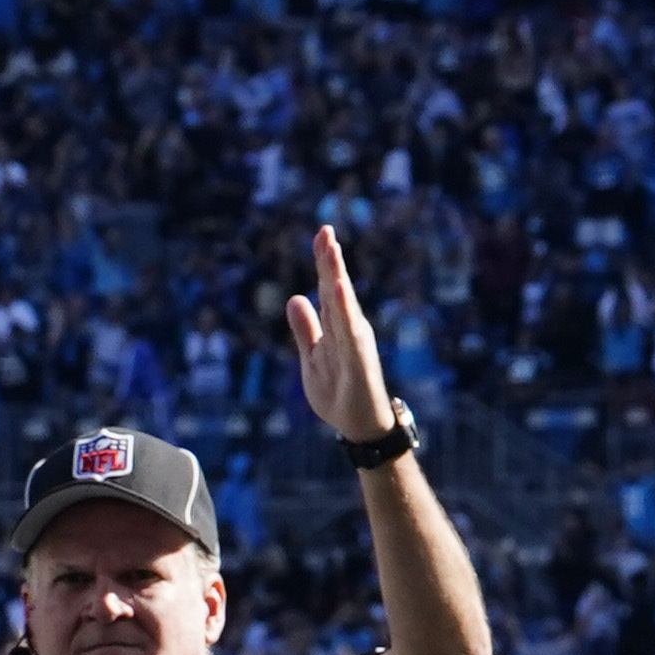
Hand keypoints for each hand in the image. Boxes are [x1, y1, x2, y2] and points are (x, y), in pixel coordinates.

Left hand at [285, 221, 396, 439]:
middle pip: (336, 290)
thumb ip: (305, 328)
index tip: (321, 234)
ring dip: (337, 277)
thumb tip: (295, 298)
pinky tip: (339, 290)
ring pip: (343, 305)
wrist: (359, 425)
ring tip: (331, 251)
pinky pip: (350, 331)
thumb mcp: (312, 356)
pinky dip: (345, 309)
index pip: (328, 289)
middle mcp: (348, 329)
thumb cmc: (339, 391)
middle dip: (330, 261)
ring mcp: (354, 343)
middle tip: (325, 230)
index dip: (324, 262)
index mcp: (337, 327)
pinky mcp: (358, 359)